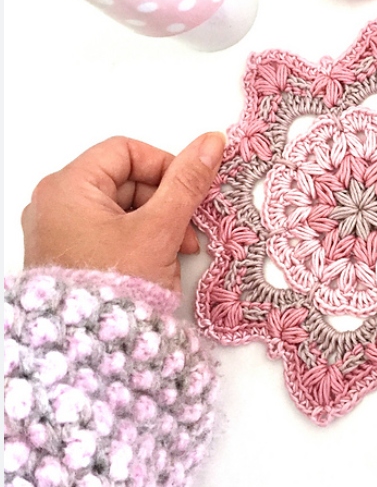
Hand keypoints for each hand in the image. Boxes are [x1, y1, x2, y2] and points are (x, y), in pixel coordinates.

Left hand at [21, 133, 225, 292]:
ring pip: (121, 208)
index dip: (164, 165)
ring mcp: (58, 231)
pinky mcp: (67, 254)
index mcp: (68, 187)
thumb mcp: (160, 227)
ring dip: (156, 224)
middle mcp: (55, 203)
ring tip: (176, 253)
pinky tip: (156, 263)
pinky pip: (108, 232)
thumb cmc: (116, 282)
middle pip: (124, 181)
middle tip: (186, 231)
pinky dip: (137, 240)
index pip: (126, 151)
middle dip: (164, 203)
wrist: (88, 346)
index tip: (188, 191)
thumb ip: (188, 182)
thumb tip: (213, 140)